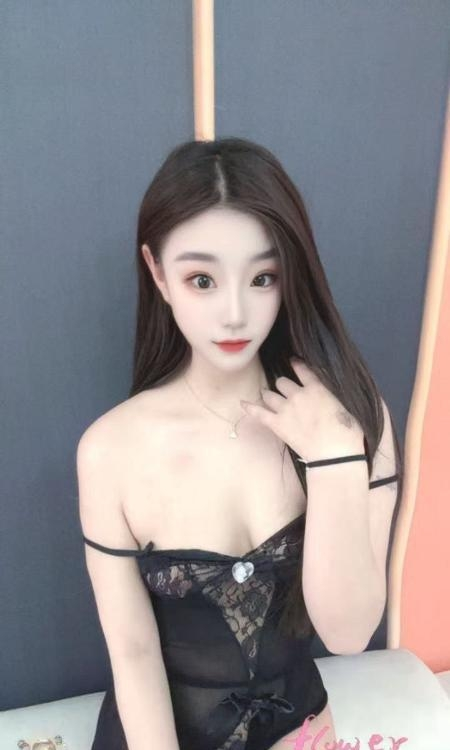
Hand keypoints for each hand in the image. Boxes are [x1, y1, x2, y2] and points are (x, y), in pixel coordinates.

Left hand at [240, 357, 363, 459]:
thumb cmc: (347, 433)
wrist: (334, 454)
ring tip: (269, 397)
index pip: (303, 370)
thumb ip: (333, 398)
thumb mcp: (346, 408)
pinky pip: (258, 412)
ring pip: (269, 394)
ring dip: (270, 395)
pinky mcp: (277, 424)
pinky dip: (249, 407)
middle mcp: (298, 394)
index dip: (297, 365)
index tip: (293, 362)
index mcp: (317, 389)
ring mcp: (285, 409)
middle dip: (283, 385)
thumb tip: (329, 396)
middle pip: (282, 382)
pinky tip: (243, 403)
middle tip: (285, 391)